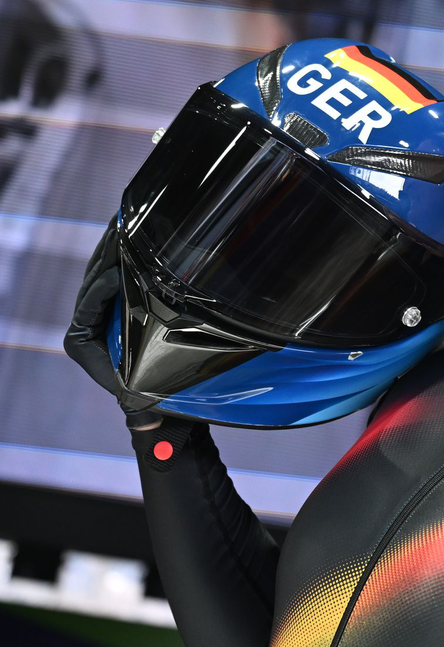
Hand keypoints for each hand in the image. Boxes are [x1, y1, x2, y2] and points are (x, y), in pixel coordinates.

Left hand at [62, 216, 161, 429]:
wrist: (160, 401)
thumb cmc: (151, 398)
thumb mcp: (143, 401)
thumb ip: (139, 412)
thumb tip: (145, 424)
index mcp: (80, 340)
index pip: (87, 304)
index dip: (101, 287)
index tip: (118, 275)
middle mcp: (86, 320)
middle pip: (93, 278)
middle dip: (108, 254)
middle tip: (126, 229)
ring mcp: (101, 306)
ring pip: (103, 268)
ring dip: (117, 246)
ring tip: (133, 222)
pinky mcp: (117, 297)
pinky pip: (116, 267)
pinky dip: (126, 251)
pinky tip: (140, 232)